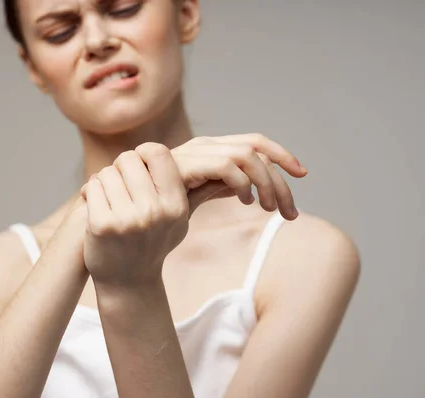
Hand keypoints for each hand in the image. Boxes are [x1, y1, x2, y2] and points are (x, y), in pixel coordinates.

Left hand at [80, 143, 188, 287]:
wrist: (128, 281)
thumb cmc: (154, 243)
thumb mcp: (180, 221)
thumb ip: (194, 191)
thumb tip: (219, 172)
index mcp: (175, 205)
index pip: (158, 153)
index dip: (144, 153)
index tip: (139, 165)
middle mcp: (154, 211)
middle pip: (129, 159)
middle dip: (122, 167)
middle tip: (122, 184)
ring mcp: (127, 219)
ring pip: (108, 172)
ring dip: (105, 181)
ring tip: (111, 198)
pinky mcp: (102, 225)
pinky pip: (92, 187)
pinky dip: (91, 192)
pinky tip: (97, 206)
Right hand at [169, 134, 307, 219]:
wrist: (133, 218)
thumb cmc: (163, 207)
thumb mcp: (202, 196)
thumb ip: (223, 187)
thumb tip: (251, 188)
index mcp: (211, 150)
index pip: (255, 141)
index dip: (282, 154)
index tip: (303, 175)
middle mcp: (204, 145)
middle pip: (257, 148)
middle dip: (280, 180)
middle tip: (290, 213)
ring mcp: (194, 152)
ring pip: (246, 156)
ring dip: (266, 183)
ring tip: (268, 209)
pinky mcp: (185, 164)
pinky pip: (226, 166)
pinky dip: (243, 183)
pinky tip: (246, 203)